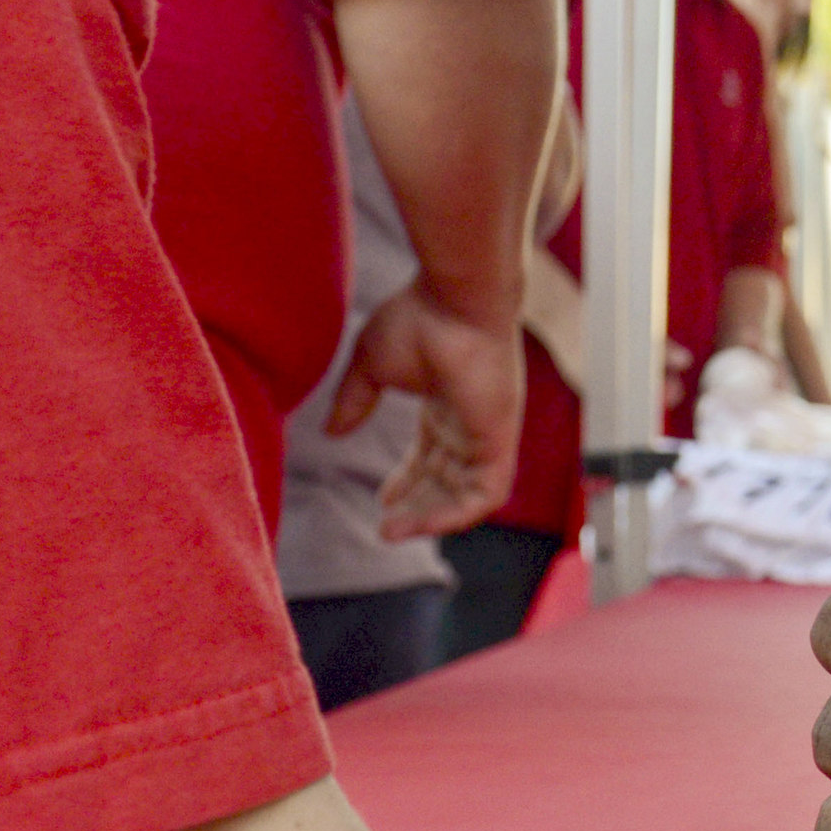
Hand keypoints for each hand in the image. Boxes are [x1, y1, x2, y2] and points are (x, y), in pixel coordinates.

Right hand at [331, 286, 523, 539]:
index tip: (383, 501)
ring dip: (431, 517)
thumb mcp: (371, 364)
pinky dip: (456, 515)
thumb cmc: (419, 318)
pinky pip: (486, 495)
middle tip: (386, 527)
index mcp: (446, 404)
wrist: (457, 299)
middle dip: (417, 507)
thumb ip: (353, 399)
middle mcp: (469, 421)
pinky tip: (422, 523)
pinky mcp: (499, 440)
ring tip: (394, 531)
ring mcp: (487, 432)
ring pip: (466, 494)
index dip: (408, 482)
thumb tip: (332, 432)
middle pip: (447, 480)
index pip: (431, 455)